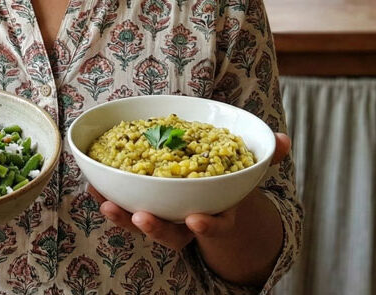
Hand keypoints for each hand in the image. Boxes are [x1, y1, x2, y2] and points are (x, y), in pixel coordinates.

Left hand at [88, 132, 290, 250]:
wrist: (211, 196)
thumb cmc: (227, 180)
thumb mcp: (249, 169)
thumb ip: (267, 156)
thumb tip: (284, 140)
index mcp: (218, 215)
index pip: (215, 226)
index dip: (207, 227)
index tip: (198, 221)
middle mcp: (189, 223)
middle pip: (173, 234)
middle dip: (156, 228)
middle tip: (141, 217)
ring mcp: (165, 219)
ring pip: (144, 224)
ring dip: (124, 217)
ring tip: (106, 203)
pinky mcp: (142, 208)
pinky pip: (124, 208)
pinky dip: (108, 197)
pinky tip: (92, 184)